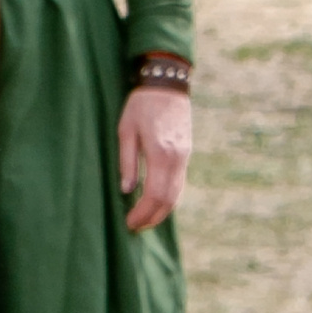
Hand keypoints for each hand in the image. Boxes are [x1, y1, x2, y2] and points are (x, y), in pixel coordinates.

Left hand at [118, 82, 190, 230]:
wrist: (167, 85)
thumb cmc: (141, 105)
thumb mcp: (125, 130)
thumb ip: (127, 161)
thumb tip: (127, 190)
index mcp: (161, 152)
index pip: (155, 194)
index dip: (143, 213)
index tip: (129, 223)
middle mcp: (177, 158)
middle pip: (169, 199)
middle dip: (152, 217)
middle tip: (135, 227)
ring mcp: (185, 156)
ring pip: (177, 193)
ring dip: (162, 211)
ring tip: (144, 221)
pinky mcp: (186, 153)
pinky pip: (180, 183)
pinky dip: (169, 198)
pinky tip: (156, 204)